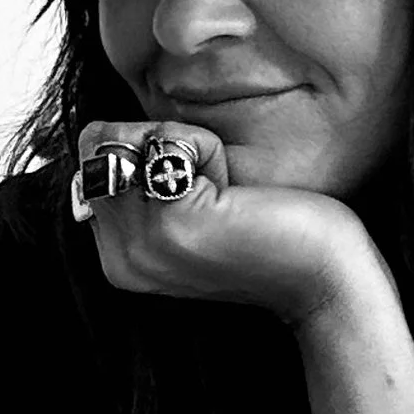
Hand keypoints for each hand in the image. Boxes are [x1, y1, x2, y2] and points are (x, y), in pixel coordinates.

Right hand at [72, 120, 381, 329]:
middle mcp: (120, 260)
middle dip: (160, 143)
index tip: (198, 198)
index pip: (90, 163)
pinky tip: (234, 190)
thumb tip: (106, 135)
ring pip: (129, 136)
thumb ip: (143, 190)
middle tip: (213, 189)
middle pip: (99, 144)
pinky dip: (207, 147)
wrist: (323, 278)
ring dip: (185, 144)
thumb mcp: (188, 217)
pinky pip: (167, 139)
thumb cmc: (271, 235)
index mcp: (118, 261)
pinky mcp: (171, 221)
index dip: (146, 154)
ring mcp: (142, 244)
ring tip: (224, 191)